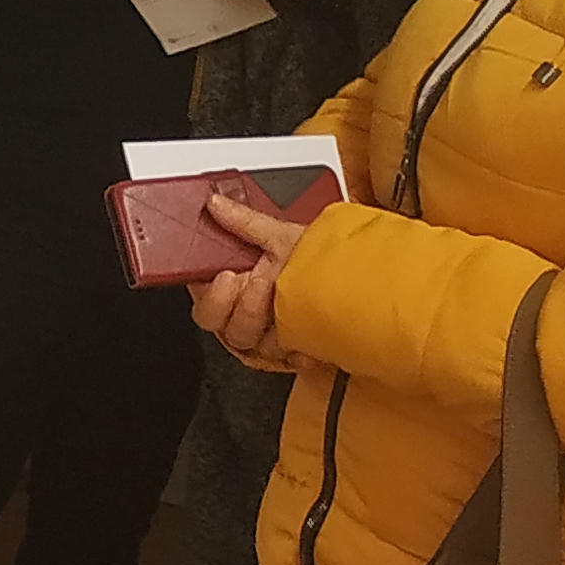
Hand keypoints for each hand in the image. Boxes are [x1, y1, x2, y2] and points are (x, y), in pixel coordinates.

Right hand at [186, 192, 316, 373]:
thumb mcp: (282, 234)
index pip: (205, 302)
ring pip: (250, 345)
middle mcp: (245, 312)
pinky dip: (298, 352)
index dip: (212, 295)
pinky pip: (283, 361)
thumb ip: (244, 221)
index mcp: (234, 286)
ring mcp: (267, 335)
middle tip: (262, 286)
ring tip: (291, 305)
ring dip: (270, 326)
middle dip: (242, 309)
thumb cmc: (321, 258)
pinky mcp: (290, 353)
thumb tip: (214, 202)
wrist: (359, 282)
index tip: (227, 276)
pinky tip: (309, 338)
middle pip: (221, 328)